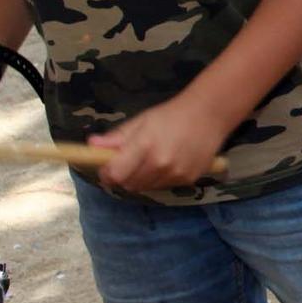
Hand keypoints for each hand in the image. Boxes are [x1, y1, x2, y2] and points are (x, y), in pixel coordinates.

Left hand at [88, 95, 230, 191]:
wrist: (209, 115)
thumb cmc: (171, 115)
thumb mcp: (141, 121)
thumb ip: (116, 137)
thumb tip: (91, 145)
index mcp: (145, 146)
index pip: (116, 174)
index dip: (107, 173)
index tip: (106, 167)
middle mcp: (160, 164)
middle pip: (129, 184)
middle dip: (123, 176)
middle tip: (128, 163)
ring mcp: (176, 173)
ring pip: (146, 187)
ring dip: (141, 179)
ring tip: (149, 161)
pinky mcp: (188, 179)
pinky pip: (164, 186)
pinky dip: (159, 179)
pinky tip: (167, 163)